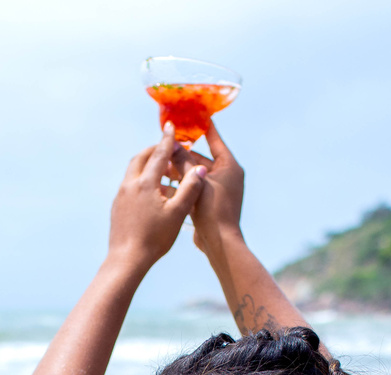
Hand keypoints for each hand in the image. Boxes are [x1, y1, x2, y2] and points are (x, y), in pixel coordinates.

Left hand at [108, 123, 205, 268]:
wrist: (127, 259)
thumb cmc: (155, 238)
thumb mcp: (178, 213)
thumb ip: (189, 188)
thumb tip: (199, 169)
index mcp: (145, 183)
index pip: (158, 154)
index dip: (167, 140)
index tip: (171, 127)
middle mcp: (130, 185)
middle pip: (141, 158)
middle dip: (155, 150)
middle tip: (169, 150)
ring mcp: (121, 195)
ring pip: (134, 171)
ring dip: (149, 166)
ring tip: (166, 174)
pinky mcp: (118, 206)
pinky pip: (131, 185)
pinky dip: (143, 180)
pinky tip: (154, 193)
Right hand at [167, 120, 243, 257]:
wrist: (220, 242)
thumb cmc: (213, 210)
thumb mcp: (196, 182)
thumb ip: (184, 162)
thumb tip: (172, 144)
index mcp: (229, 166)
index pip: (215, 139)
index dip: (203, 127)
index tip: (193, 115)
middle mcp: (227, 175)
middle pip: (202, 158)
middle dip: (183, 153)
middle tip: (166, 145)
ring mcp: (220, 189)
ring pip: (196, 173)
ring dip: (180, 170)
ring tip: (161, 164)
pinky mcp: (212, 202)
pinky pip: (196, 187)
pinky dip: (183, 184)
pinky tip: (165, 183)